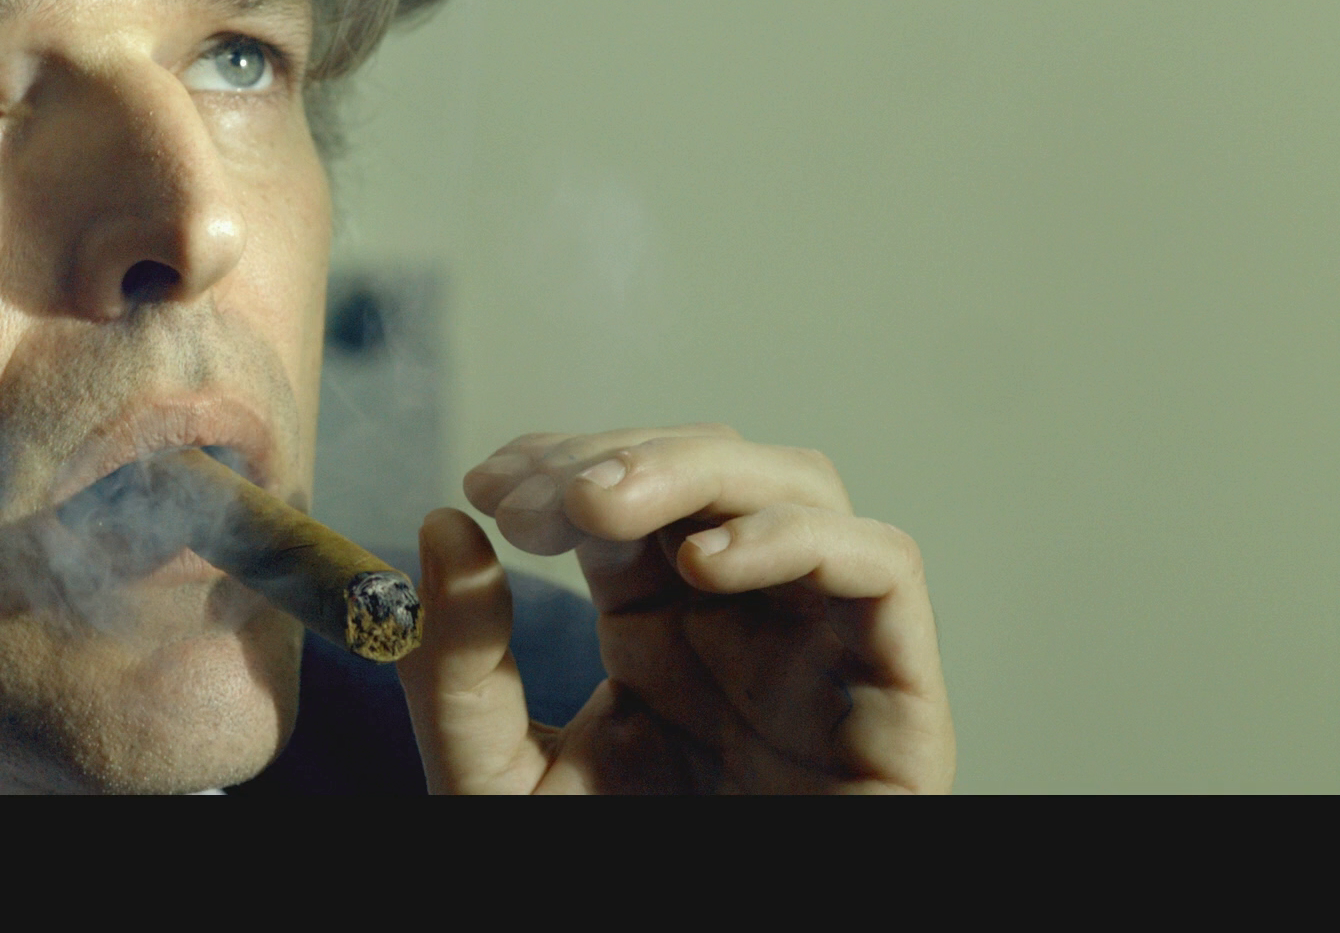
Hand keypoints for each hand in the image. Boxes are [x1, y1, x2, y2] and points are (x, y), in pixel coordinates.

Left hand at [395, 425, 954, 792]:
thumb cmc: (605, 883)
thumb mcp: (497, 778)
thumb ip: (463, 667)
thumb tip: (443, 528)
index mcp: (657, 625)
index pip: (628, 492)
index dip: (564, 464)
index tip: (490, 486)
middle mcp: (744, 618)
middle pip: (713, 467)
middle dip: (620, 455)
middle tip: (537, 495)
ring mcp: (822, 647)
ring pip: (801, 488)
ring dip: (696, 469)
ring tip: (600, 508)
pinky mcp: (897, 694)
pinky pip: (884, 569)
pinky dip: (799, 537)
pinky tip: (703, 562)